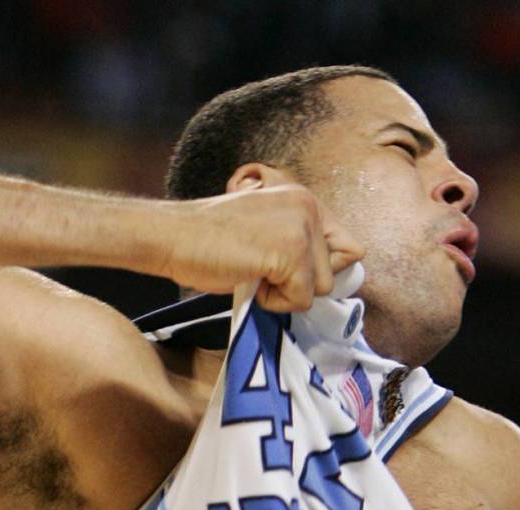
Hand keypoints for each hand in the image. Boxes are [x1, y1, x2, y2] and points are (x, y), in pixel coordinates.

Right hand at [162, 179, 363, 311]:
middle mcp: (308, 207)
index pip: (347, 247)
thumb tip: (323, 278)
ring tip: (253, 274)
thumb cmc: (205, 239)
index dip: (320, 270)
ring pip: (321, 288)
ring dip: (286, 293)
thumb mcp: (263, 231)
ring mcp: (301, 228)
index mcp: (302, 198)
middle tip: (263, 272)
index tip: (288, 273)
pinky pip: (300, 299)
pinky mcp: (290, 252)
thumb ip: (294, 242)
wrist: (172, 237)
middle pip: (335, 272)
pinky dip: (272, 302)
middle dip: (300, 283)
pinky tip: (248, 279)